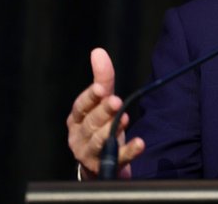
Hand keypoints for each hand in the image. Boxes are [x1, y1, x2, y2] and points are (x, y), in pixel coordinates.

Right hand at [66, 48, 144, 178]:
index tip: (101, 89)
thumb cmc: (99, 126)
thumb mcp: (101, 102)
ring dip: (111, 131)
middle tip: (115, 102)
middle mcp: (79, 136)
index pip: (81, 106)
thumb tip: (98, 52)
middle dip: (103, 112)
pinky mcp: (105, 167)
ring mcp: (89, 154)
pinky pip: (118, 159)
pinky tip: (140, 143)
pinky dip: (129, 151)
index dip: (90, 97)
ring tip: (124, 120)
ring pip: (99, 142)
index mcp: (77, 119)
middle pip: (91, 123)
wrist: (99, 163)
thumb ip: (102, 79)